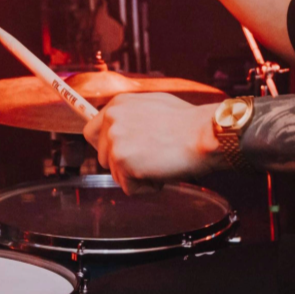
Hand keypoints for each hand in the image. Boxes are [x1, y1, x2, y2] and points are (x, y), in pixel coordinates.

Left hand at [82, 94, 222, 195]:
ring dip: (137, 176)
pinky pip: (129, 188)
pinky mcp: (122, 161)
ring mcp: (115, 140)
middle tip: (150, 159)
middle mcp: (111, 119)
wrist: (203, 133)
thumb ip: (131, 116)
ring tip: (161, 162)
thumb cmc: (187, 122)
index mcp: (117, 105)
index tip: (119, 155)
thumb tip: (121, 128)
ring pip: (116, 175)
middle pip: (102, 157)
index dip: (106, 147)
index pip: (91, 132)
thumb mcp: (152, 106)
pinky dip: (146, 188)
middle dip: (123, 164)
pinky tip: (162, 172)